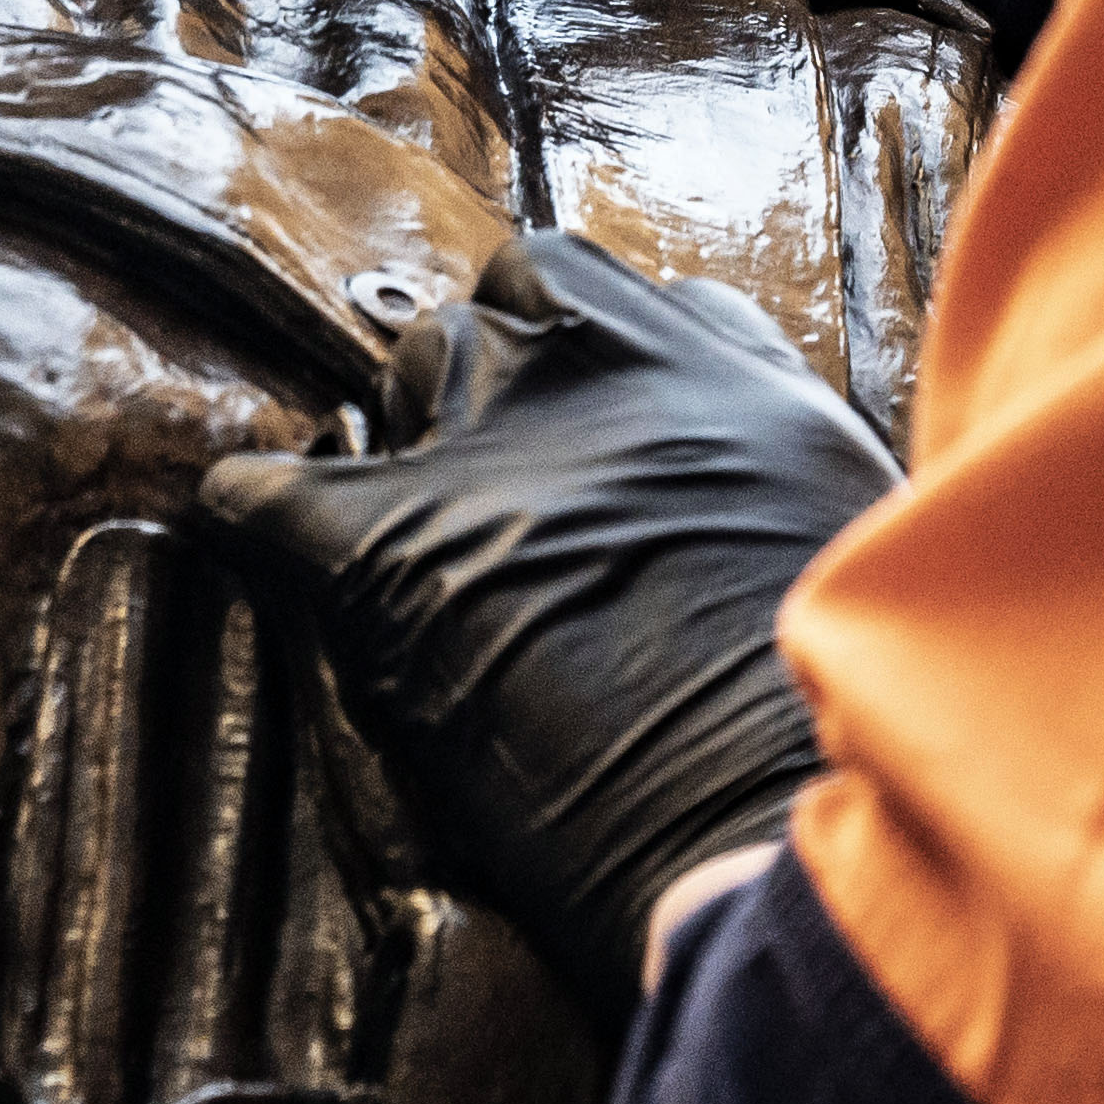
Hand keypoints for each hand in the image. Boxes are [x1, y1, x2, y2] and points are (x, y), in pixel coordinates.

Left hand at [199, 233, 899, 1018]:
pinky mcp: (379, 547)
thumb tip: (737, 438)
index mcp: (710, 372)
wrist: (761, 815)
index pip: (596, 288)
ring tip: (425, 534)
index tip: (570, 420)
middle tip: (499, 496)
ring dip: (408, 440)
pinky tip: (260, 538)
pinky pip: (267, 492)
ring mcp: (480, 448)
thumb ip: (777, 446)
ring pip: (403, 369)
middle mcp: (590, 377)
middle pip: (493, 317)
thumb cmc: (830, 708)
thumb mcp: (847, 521)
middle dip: (485, 387)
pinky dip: (255, 518)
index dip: (569, 351)